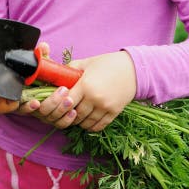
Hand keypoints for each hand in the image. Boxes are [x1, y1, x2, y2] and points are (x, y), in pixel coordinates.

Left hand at [16, 45, 136, 132]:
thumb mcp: (87, 62)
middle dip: (68, 114)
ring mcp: (105, 107)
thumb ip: (71, 70)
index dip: (60, 103)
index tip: (59, 101)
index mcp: (86, 85)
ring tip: (76, 115)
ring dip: (78, 121)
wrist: (133, 69)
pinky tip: (87, 120)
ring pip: (85, 123)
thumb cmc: (108, 63)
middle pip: (75, 115)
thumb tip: (56, 75)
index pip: (66, 101)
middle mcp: (95, 98)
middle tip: (65, 111)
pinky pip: (98, 126)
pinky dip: (90, 126)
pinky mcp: (114, 113)